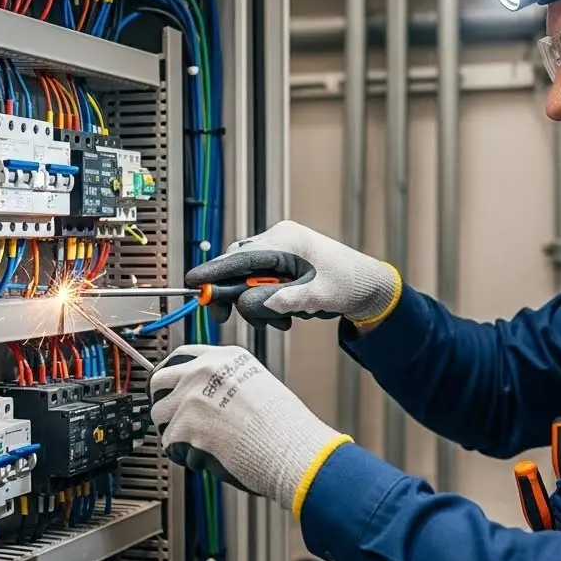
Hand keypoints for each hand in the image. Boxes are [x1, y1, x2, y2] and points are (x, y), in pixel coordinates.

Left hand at [149, 344, 350, 511]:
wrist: (289, 449)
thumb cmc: (284, 426)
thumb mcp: (258, 383)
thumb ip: (226, 382)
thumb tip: (204, 396)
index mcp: (224, 358)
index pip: (180, 356)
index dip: (171, 375)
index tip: (169, 387)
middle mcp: (203, 372)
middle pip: (159, 380)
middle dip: (163, 401)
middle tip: (173, 418)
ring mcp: (191, 398)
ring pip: (159, 415)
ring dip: (173, 431)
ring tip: (197, 442)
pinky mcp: (184, 427)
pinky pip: (170, 444)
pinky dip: (184, 455)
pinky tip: (206, 456)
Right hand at [184, 220, 400, 330]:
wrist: (369, 286)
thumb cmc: (348, 285)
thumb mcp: (314, 297)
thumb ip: (280, 301)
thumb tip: (248, 305)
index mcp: (286, 241)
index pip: (240, 257)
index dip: (213, 272)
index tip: (191, 283)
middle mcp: (280, 240)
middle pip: (239, 267)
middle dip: (238, 296)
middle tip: (227, 318)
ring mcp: (282, 249)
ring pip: (249, 277)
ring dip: (258, 303)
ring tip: (283, 320)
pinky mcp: (284, 261)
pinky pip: (262, 280)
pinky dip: (268, 300)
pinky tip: (288, 313)